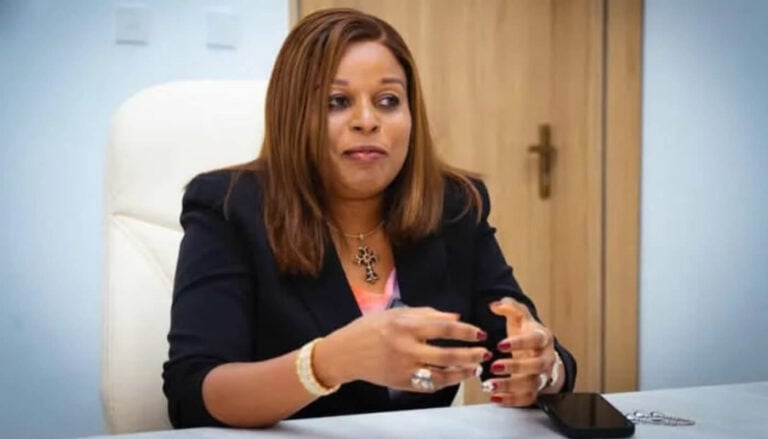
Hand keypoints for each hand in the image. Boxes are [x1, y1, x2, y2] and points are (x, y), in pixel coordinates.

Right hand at [314, 307, 489, 392]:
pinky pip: (430, 385)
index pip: (444, 328)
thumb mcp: (395, 313)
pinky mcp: (401, 383)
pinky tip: (456, 376)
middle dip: (471, 354)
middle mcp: (406, 348)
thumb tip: (455, 317)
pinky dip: (446, 382)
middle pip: (448, 355)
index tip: (479, 333)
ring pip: (442, 374)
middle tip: (485, 352)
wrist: (344, 353)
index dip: (466, 331)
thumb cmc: (369, 329)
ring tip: (474, 367)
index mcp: (405, 325)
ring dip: (462, 372)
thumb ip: (426, 314)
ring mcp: (404, 368)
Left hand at [484, 297, 558, 405]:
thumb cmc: (527, 333)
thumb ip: (509, 307)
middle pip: (536, 366)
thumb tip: (495, 304)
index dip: (519, 343)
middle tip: (494, 366)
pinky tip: (495, 398)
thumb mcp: (520, 317)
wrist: (540, 353)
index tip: (500, 344)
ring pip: (531, 384)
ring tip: (489, 385)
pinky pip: (527, 399)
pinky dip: (512, 401)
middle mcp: (546, 358)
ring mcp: (543, 376)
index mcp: (543, 338)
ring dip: (510, 386)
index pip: (535, 340)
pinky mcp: (536, 390)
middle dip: (515, 367)